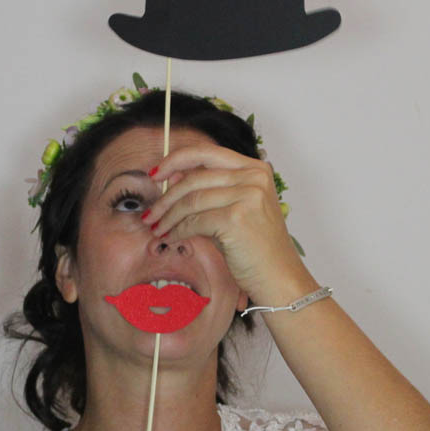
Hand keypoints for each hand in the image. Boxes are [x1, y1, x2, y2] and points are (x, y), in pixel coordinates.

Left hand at [139, 143, 311, 306]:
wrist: (279, 277)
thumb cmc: (257, 247)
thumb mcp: (235, 209)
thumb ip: (209, 190)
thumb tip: (170, 179)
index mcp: (255, 168)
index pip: (206, 153)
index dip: (175, 160)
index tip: (155, 174)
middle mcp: (254, 177)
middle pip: (194, 177)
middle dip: (166, 197)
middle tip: (150, 213)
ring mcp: (247, 195)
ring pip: (191, 201)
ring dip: (168, 216)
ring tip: (156, 228)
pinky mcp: (236, 218)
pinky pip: (194, 221)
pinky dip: (177, 231)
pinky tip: (170, 238)